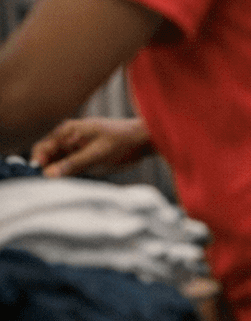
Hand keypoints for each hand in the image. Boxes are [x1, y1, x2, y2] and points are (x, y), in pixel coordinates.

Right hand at [32, 117, 152, 177]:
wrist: (143, 141)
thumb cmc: (123, 141)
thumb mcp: (98, 153)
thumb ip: (73, 163)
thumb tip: (48, 174)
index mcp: (68, 132)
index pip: (41, 149)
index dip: (37, 164)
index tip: (41, 180)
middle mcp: (68, 140)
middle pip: (46, 159)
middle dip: (45, 172)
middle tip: (51, 187)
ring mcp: (75, 150)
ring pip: (56, 166)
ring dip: (56, 176)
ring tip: (61, 188)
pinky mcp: (83, 159)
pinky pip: (68, 169)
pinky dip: (67, 177)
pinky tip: (69, 185)